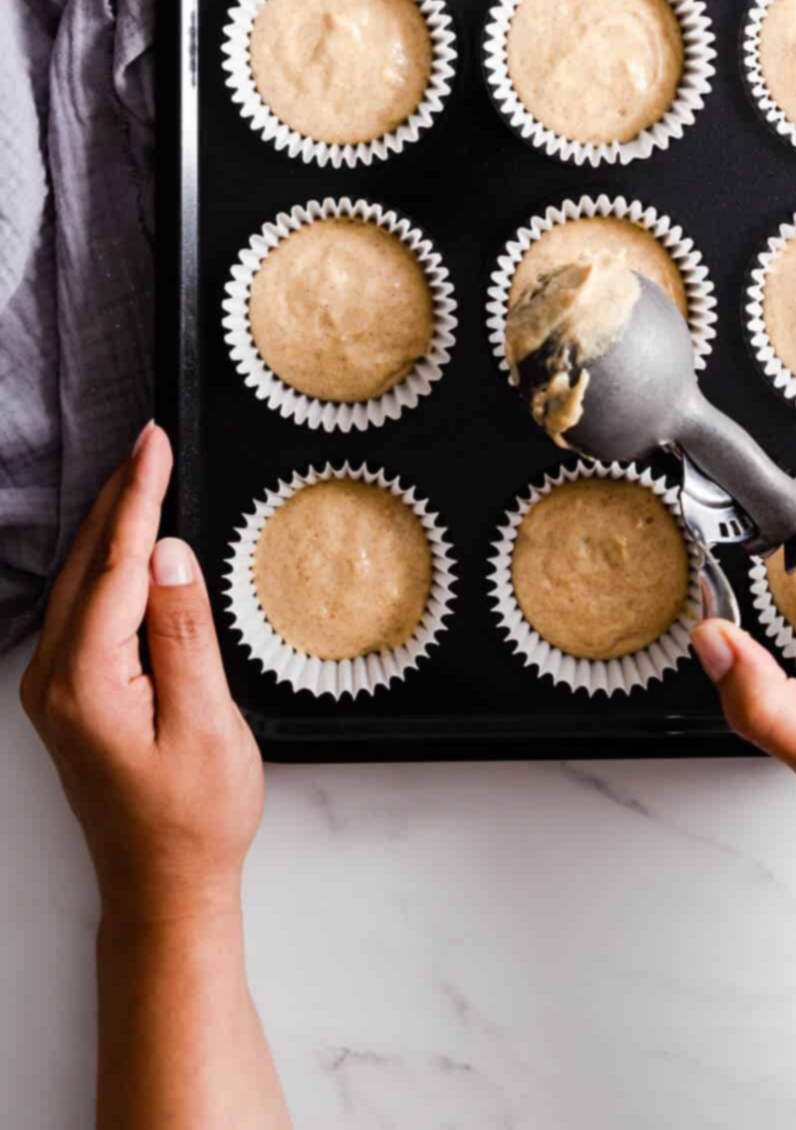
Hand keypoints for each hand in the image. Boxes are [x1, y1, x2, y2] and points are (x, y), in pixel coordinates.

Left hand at [20, 424, 262, 925]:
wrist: (163, 889)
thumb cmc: (193, 819)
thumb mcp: (205, 722)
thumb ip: (183, 632)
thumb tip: (167, 554)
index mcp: (86, 681)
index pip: (114, 563)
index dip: (138, 496)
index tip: (154, 442)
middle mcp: (55, 680)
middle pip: (86, 563)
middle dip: (120, 496)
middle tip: (152, 440)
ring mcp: (55, 689)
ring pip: (80, 582)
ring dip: (112, 527)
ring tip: (146, 475)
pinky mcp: (70, 697)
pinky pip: (83, 609)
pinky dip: (107, 566)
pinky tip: (131, 548)